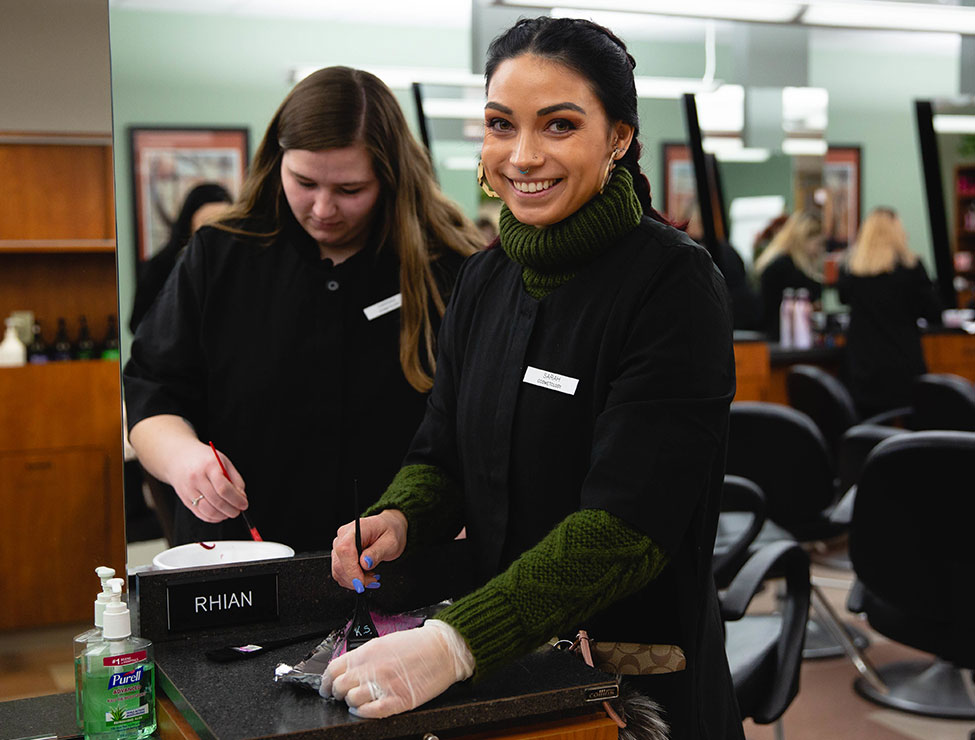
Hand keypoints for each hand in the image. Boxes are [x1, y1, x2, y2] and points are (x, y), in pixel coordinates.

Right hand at [168, 440, 247, 522]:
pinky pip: (200, 514)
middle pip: (217, 502)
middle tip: (239, 510)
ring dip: (223, 516)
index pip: (224, 488)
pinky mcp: (184, 499)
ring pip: (208, 511)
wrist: (179, 457)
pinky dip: (213, 518)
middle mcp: (197, 479)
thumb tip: (242, 498)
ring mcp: (189, 490)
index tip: (244, 504)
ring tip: (230, 512)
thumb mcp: (223, 462)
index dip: (236, 500)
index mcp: (209, 466)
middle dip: (232, 510)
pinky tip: (220, 514)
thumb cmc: (204, 459)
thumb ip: (235, 479)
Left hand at [320, 619, 474, 717]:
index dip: (326, 681)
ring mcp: (384, 685)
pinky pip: (371, 712)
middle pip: (339, 687)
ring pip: (352, 701)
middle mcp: (372, 668)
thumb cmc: (417, 645)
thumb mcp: (384, 643)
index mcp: (367, 652)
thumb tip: (347, 670)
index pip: (333, 669)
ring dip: (352, 703)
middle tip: (343, 695)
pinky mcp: (398, 700)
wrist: (444, 649)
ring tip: (358, 701)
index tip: (327, 687)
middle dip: (338, 693)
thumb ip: (364, 656)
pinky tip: (364, 710)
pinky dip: (363, 713)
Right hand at [331, 509, 406, 590]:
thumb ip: (378, 552)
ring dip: (354, 580)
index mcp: (356, 529)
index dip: (351, 569)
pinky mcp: (340, 554)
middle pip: (339, 563)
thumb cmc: (390, 532)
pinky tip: (365, 576)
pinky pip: (340, 571)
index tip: (362, 582)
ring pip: (338, 570)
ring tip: (371, 578)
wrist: (389, 528)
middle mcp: (344, 536)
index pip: (345, 550)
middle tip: (373, 581)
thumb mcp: (391, 543)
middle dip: (355, 578)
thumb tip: (365, 564)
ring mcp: (339, 545)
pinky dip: (351, 579)